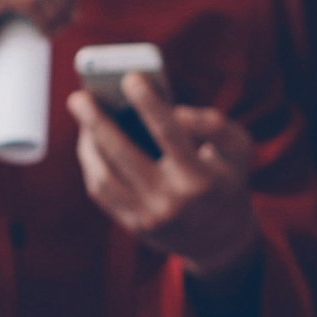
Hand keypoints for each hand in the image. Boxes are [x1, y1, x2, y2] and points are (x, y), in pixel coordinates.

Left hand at [73, 74, 259, 278]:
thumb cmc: (225, 178)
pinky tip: (89, 139)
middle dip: (96, 121)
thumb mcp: (237, 150)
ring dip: (88, 142)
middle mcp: (173, 201)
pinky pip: (101, 191)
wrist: (220, 238)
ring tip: (83, 113)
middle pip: (124, 154)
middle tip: (79, 95)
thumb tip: (175, 111)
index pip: (170, 134)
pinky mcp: (133, 226)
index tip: (130, 78)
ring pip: (104, 175)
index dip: (149, 104)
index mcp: (202, 179)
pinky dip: (91, 162)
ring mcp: (150, 217)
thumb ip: (213, 124)